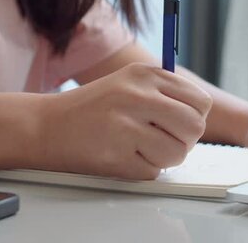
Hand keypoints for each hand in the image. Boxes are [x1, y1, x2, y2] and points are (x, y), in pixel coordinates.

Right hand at [37, 63, 212, 178]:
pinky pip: (154, 172)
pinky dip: (144, 169)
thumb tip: (201, 112)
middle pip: (195, 127)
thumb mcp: (130, 82)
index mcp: (145, 75)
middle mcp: (137, 96)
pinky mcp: (116, 156)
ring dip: (165, 158)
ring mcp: (126, 126)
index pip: (200, 101)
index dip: (195, 117)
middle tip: (167, 139)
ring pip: (178, 153)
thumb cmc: (94, 107)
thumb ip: (166, 92)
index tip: (179, 123)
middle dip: (186, 139)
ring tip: (144, 148)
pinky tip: (125, 155)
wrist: (46, 125)